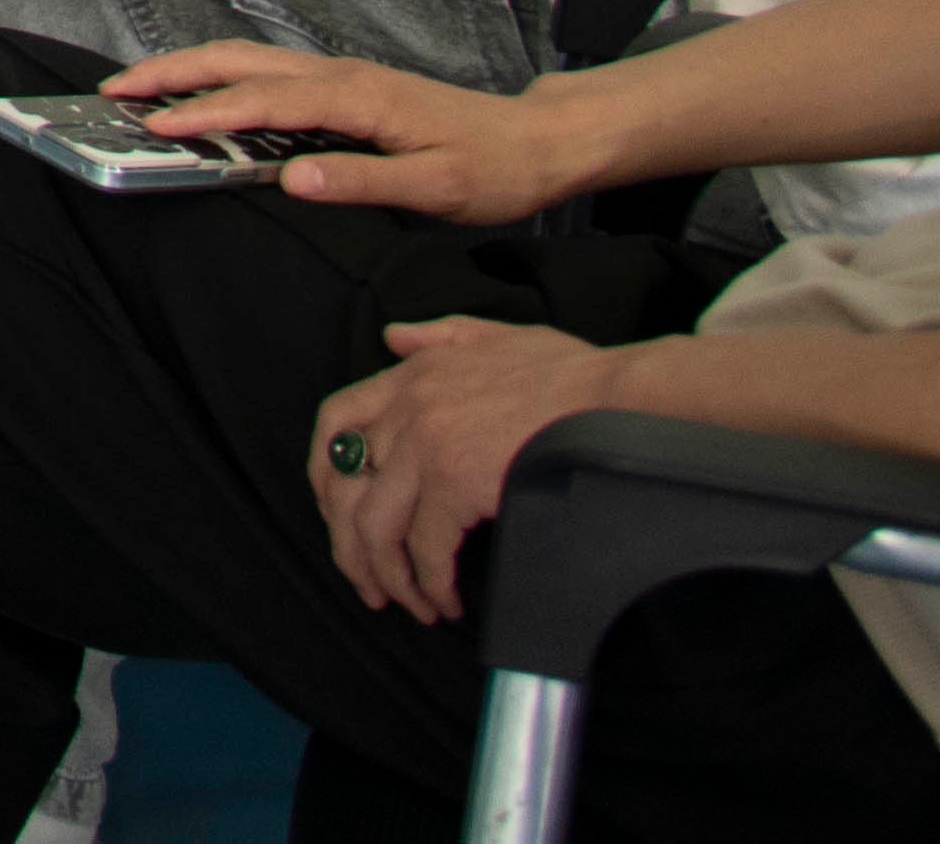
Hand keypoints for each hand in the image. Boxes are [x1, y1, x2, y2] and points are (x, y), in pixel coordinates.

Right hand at [111, 42, 582, 229]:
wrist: (538, 142)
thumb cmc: (494, 168)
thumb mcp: (437, 188)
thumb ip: (362, 181)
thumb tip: (292, 178)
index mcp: (358, 98)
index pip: (264, 103)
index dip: (206, 114)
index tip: (155, 128)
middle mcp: (341, 77)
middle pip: (240, 62)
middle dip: (173, 73)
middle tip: (115, 94)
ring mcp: (341, 78)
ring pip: (249, 62)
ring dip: (191, 71)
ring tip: (140, 90)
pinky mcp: (345, 88)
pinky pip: (268, 76)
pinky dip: (222, 78)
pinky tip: (205, 98)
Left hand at [311, 317, 639, 619]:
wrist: (614, 395)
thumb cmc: (567, 373)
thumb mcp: (492, 335)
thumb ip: (439, 336)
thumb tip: (394, 337)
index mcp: (411, 376)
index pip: (335, 422)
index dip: (325, 473)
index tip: (333, 510)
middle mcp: (407, 411)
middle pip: (345, 487)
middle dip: (346, 543)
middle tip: (367, 581)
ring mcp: (427, 447)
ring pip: (375, 526)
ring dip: (386, 575)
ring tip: (409, 604)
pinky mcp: (457, 484)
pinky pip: (426, 549)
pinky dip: (430, 583)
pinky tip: (445, 600)